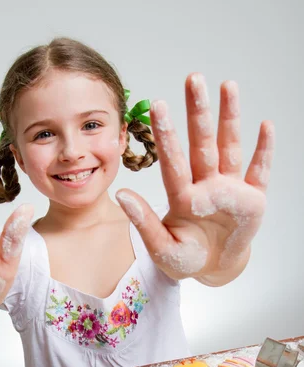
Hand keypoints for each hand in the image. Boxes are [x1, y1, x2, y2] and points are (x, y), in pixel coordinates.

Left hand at [116, 73, 273, 284]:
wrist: (214, 269)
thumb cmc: (185, 258)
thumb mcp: (162, 247)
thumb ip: (145, 222)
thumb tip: (122, 195)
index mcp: (182, 196)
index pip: (173, 161)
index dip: (166, 135)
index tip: (157, 106)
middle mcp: (205, 185)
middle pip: (202, 143)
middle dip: (198, 112)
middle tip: (194, 78)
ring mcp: (230, 189)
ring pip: (229, 147)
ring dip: (229, 118)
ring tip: (227, 85)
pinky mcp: (252, 199)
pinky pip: (259, 171)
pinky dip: (264, 151)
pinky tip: (265, 126)